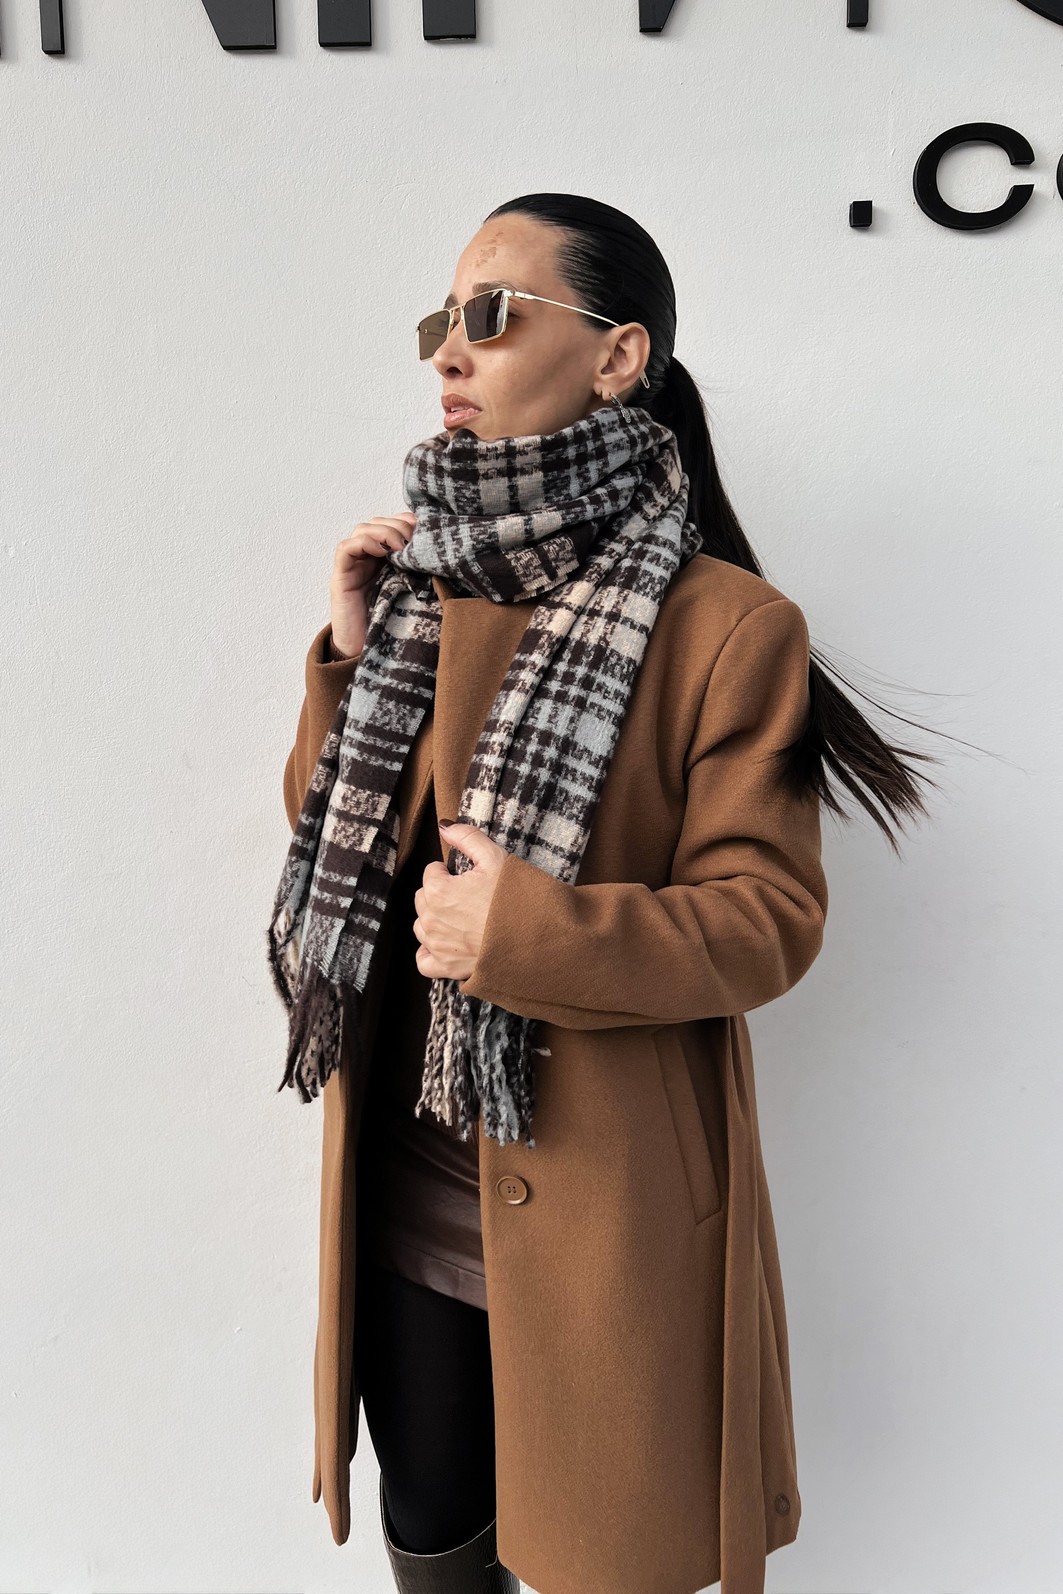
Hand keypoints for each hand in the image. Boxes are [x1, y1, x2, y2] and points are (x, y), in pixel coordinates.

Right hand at [329, 510, 416, 655]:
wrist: (370, 655)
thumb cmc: (394, 626)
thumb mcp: (414, 592)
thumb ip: (422, 572)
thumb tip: (445, 555)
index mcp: (386, 558)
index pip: (393, 524)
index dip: (407, 520)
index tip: (426, 529)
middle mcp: (368, 558)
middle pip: (379, 522)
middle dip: (398, 525)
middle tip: (414, 541)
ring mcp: (353, 566)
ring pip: (362, 529)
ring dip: (384, 531)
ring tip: (401, 546)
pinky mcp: (340, 577)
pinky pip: (346, 548)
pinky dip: (364, 542)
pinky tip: (381, 550)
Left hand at [412, 821, 507, 980]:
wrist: (537, 938)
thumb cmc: (517, 898)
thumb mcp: (495, 857)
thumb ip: (466, 837)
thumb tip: (445, 826)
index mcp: (438, 891)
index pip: (431, 873)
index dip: (449, 872)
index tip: (468, 878)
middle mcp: (431, 920)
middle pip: (423, 899)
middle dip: (440, 894)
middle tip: (468, 896)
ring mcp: (438, 947)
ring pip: (422, 927)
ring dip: (436, 920)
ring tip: (462, 919)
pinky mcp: (447, 968)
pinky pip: (424, 961)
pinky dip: (430, 952)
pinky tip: (447, 943)